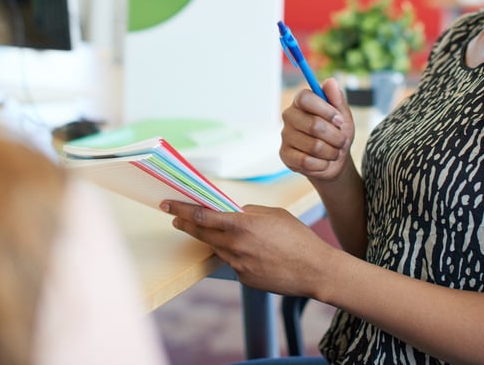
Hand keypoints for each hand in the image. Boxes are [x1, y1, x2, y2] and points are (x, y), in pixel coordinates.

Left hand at [161, 201, 334, 296]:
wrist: (314, 271)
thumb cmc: (298, 238)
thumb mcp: (274, 215)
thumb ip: (249, 213)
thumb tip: (234, 213)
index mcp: (242, 225)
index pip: (202, 216)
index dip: (182, 209)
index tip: (168, 205)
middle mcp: (235, 246)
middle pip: (201, 233)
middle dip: (185, 224)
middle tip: (176, 218)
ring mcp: (238, 265)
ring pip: (217, 248)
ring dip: (215, 240)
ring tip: (227, 233)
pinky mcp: (244, 279)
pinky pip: (233, 263)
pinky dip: (236, 255)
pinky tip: (254, 254)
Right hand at [280, 77, 355, 181]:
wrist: (334, 160)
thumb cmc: (337, 134)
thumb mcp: (343, 116)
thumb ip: (337, 99)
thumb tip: (330, 81)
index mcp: (301, 101)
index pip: (305, 98)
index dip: (325, 110)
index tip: (339, 120)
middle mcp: (289, 116)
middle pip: (314, 125)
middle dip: (336, 136)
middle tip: (342, 141)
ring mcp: (285, 135)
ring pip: (314, 146)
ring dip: (332, 152)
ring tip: (335, 152)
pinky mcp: (285, 154)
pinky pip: (306, 161)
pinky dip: (322, 164)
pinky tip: (323, 162)